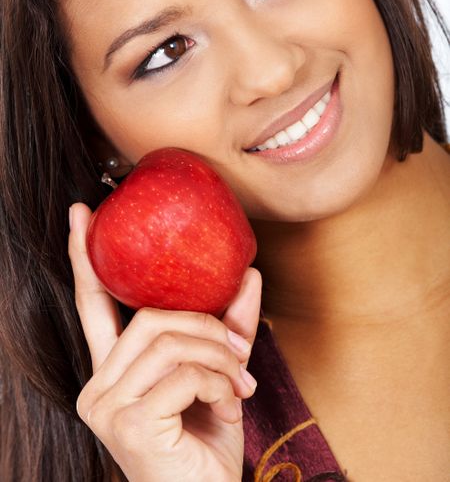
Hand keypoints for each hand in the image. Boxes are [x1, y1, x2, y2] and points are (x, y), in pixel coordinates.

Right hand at [68, 202, 261, 481]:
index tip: (82, 214)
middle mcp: (98, 386)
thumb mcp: (219, 378)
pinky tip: (231, 407)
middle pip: (150, 318)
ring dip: (219, 357)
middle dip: (205, 327)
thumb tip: (248, 274)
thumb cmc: (206, 446)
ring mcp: (107, 407)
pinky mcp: (129, 423)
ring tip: (240, 384)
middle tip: (240, 352)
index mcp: (112, 372)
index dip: (84, 257)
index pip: (93, 304)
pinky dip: (220, 383)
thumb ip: (227, 328)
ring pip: (170, 340)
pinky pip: (184, 373)